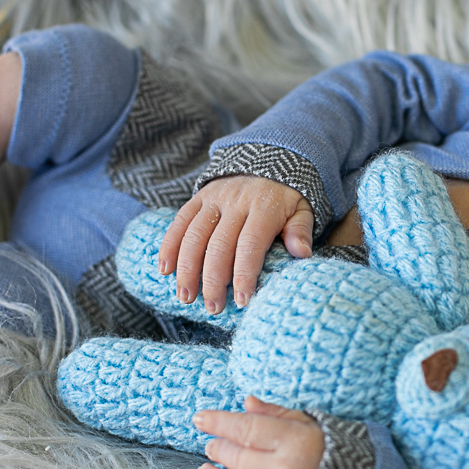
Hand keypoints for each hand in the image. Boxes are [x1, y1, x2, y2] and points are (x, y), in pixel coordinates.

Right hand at [158, 175, 313, 311]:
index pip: (250, 244)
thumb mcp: (303, 209)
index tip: (241, 301)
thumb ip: (301, 230)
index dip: (244, 274)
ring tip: (185, 297)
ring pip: (195, 235)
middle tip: (212, 307)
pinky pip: (180, 221)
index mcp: (264, 207)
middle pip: (219, 245)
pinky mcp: (199, 196)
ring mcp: (215, 198)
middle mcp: (237, 202)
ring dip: (187, 269)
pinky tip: (165, 269)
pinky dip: (170, 245)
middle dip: (213, 280)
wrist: (270, 160)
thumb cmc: (287, 199)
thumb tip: (302, 254)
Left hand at [193, 397, 324, 468]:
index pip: (246, 428)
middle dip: (218, 449)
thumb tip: (247, 403)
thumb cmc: (334, 456)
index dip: (219, 422)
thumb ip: (277, 415)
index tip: (200, 418)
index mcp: (296, 442)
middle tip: (212, 446)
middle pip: (236, 457)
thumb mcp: (311, 427)